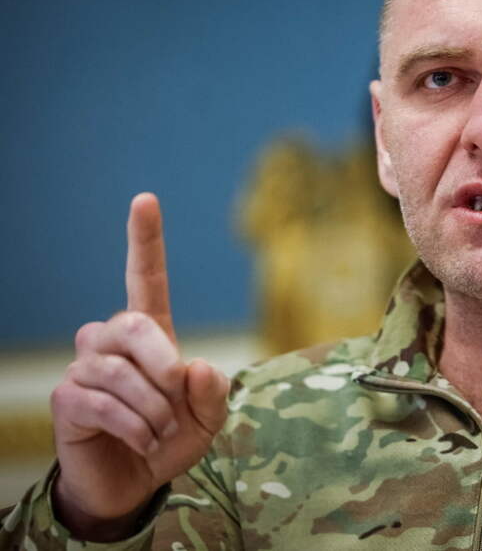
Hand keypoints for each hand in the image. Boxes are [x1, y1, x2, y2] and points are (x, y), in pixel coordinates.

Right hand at [49, 193, 229, 540]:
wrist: (135, 482)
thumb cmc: (172, 437)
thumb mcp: (209, 417)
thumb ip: (213, 391)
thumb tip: (192, 364)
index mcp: (151, 333)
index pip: (145, 278)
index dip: (144, 241)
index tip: (145, 200)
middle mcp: (111, 341)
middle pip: (132, 323)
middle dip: (162, 361)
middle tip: (178, 393)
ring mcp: (85, 368)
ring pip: (118, 371)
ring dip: (152, 406)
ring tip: (162, 431)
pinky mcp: (67, 400)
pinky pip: (102, 402)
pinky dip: (134, 425)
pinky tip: (144, 441)